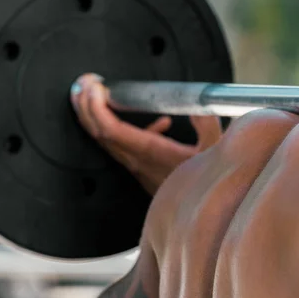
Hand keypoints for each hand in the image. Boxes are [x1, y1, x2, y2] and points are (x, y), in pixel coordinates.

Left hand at [70, 74, 221, 194]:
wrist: (205, 215)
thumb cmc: (208, 186)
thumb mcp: (214, 151)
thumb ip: (206, 124)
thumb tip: (197, 105)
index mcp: (151, 153)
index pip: (111, 130)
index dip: (97, 107)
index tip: (95, 88)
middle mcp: (138, 160)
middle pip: (100, 132)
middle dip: (87, 105)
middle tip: (84, 82)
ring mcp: (139, 166)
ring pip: (108, 139)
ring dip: (96, 115)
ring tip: (95, 94)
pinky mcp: (146, 170)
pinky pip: (127, 146)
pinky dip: (133, 129)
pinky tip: (159, 122)